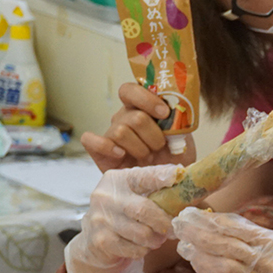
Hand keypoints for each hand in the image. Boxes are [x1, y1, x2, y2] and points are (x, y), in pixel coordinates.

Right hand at [64, 165, 179, 272]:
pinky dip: (145, 249)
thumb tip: (187, 180)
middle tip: (175, 228)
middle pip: (144, 209)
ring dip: (156, 238)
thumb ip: (156, 188)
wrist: (94, 242)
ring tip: (158, 238)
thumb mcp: (135, 195)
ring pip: (142, 233)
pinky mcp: (101, 241)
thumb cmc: (124, 214)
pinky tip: (142, 246)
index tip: (179, 175)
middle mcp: (105, 196)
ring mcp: (101, 219)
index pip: (142, 176)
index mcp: (117, 179)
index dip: (161, 176)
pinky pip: (135, 249)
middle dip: (165, 221)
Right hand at [81, 82, 195, 171]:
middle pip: (135, 117)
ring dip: (140, 148)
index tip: (164, 113)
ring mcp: (110, 133)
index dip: (147, 99)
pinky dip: (107, 147)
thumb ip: (178, 124)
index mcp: (142, 108)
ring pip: (121, 131)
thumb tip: (175, 115)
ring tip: (148, 157)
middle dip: (153, 136)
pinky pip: (90, 140)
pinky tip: (122, 155)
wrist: (165, 183)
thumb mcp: (182, 138)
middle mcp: (124, 118)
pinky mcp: (98, 151)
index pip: (132, 90)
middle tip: (160, 148)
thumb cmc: (172, 157)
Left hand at [172, 207, 272, 272]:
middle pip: (225, 245)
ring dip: (199, 253)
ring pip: (221, 264)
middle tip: (180, 223)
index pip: (237, 229)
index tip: (194, 213)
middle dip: (199, 233)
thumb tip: (227, 224)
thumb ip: (261, 236)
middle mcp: (266, 263)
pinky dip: (209, 270)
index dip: (213, 220)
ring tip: (184, 244)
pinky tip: (197, 261)